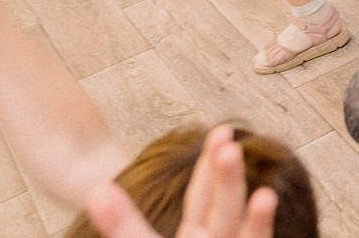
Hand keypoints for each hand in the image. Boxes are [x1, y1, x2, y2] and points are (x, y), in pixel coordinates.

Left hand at [84, 126, 276, 237]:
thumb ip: (123, 223)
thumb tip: (95, 189)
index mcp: (198, 235)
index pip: (205, 195)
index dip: (210, 166)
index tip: (221, 131)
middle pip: (222, 207)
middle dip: (225, 178)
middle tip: (226, 141)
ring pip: (234, 229)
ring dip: (237, 206)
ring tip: (248, 179)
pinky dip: (256, 226)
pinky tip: (263, 201)